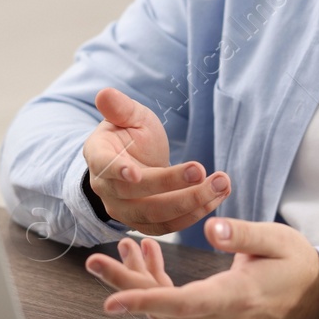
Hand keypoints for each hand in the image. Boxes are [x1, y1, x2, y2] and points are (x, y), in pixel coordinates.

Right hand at [83, 87, 228, 235]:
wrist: (136, 160)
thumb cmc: (131, 134)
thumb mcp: (130, 116)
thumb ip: (120, 107)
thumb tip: (104, 92)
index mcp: (98, 157)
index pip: (105, 167)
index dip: (118, 171)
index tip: (137, 173)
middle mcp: (106, 189)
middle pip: (137, 194)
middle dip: (172, 185)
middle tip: (202, 171)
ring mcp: (123, 210)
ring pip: (156, 215)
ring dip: (191, 203)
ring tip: (221, 185)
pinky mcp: (143, 223)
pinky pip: (168, 226)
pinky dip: (194, 215)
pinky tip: (216, 198)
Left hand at [83, 216, 318, 318]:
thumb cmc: (299, 265)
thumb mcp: (277, 240)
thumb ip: (242, 234)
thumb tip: (211, 228)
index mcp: (238, 299)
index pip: (182, 305)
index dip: (143, 302)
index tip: (110, 301)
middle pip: (163, 310)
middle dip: (125, 285)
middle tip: (94, 261)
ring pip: (167, 311)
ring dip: (141, 282)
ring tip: (125, 246)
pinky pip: (178, 311)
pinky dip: (159, 287)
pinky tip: (150, 256)